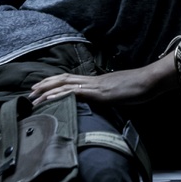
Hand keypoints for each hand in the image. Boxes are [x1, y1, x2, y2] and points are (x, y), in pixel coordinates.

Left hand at [31, 66, 165, 106]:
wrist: (150, 81)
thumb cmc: (139, 87)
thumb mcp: (119, 93)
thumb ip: (108, 96)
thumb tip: (102, 102)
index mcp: (96, 81)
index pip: (70, 79)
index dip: (53, 82)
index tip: (40, 88)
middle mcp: (93, 81)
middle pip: (62, 79)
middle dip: (44, 86)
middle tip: (30, 93)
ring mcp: (95, 86)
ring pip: (65, 85)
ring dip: (47, 91)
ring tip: (34, 98)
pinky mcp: (100, 93)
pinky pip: (76, 93)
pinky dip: (61, 95)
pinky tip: (51, 100)